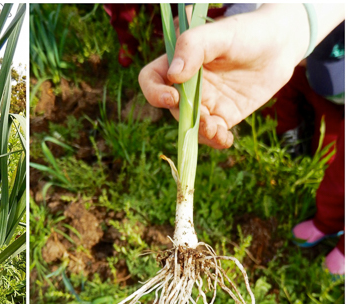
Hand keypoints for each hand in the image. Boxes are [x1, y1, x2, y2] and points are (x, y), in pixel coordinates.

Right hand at [139, 5, 309, 148]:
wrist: (282, 45)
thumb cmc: (248, 32)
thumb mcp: (220, 34)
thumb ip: (193, 47)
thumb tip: (173, 75)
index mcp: (178, 63)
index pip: (151, 80)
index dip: (154, 92)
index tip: (173, 97)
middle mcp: (187, 85)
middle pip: (172, 108)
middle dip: (185, 117)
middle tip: (206, 118)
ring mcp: (205, 102)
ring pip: (191, 125)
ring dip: (200, 133)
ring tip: (218, 130)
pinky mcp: (223, 116)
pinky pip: (213, 134)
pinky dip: (216, 140)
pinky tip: (226, 139)